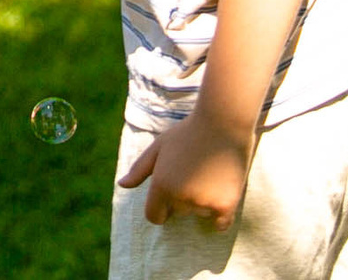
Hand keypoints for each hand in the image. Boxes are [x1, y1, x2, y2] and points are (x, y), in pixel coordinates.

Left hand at [120, 115, 252, 232]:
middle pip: (179, 212)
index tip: (168, 200)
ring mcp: (204, 203)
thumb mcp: (159, 146)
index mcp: (161, 185)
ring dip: (203, 203)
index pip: (154, 216)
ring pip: (200, 214)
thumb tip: (121, 185)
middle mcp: (181, 198)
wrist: (223, 123)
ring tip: (210, 176)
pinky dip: (220, 217)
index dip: (160, 209)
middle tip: (194, 173)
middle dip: (182, 198)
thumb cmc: (188, 132)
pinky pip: (220, 224)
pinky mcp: (226, 205)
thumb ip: (139, 169)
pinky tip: (221, 201)